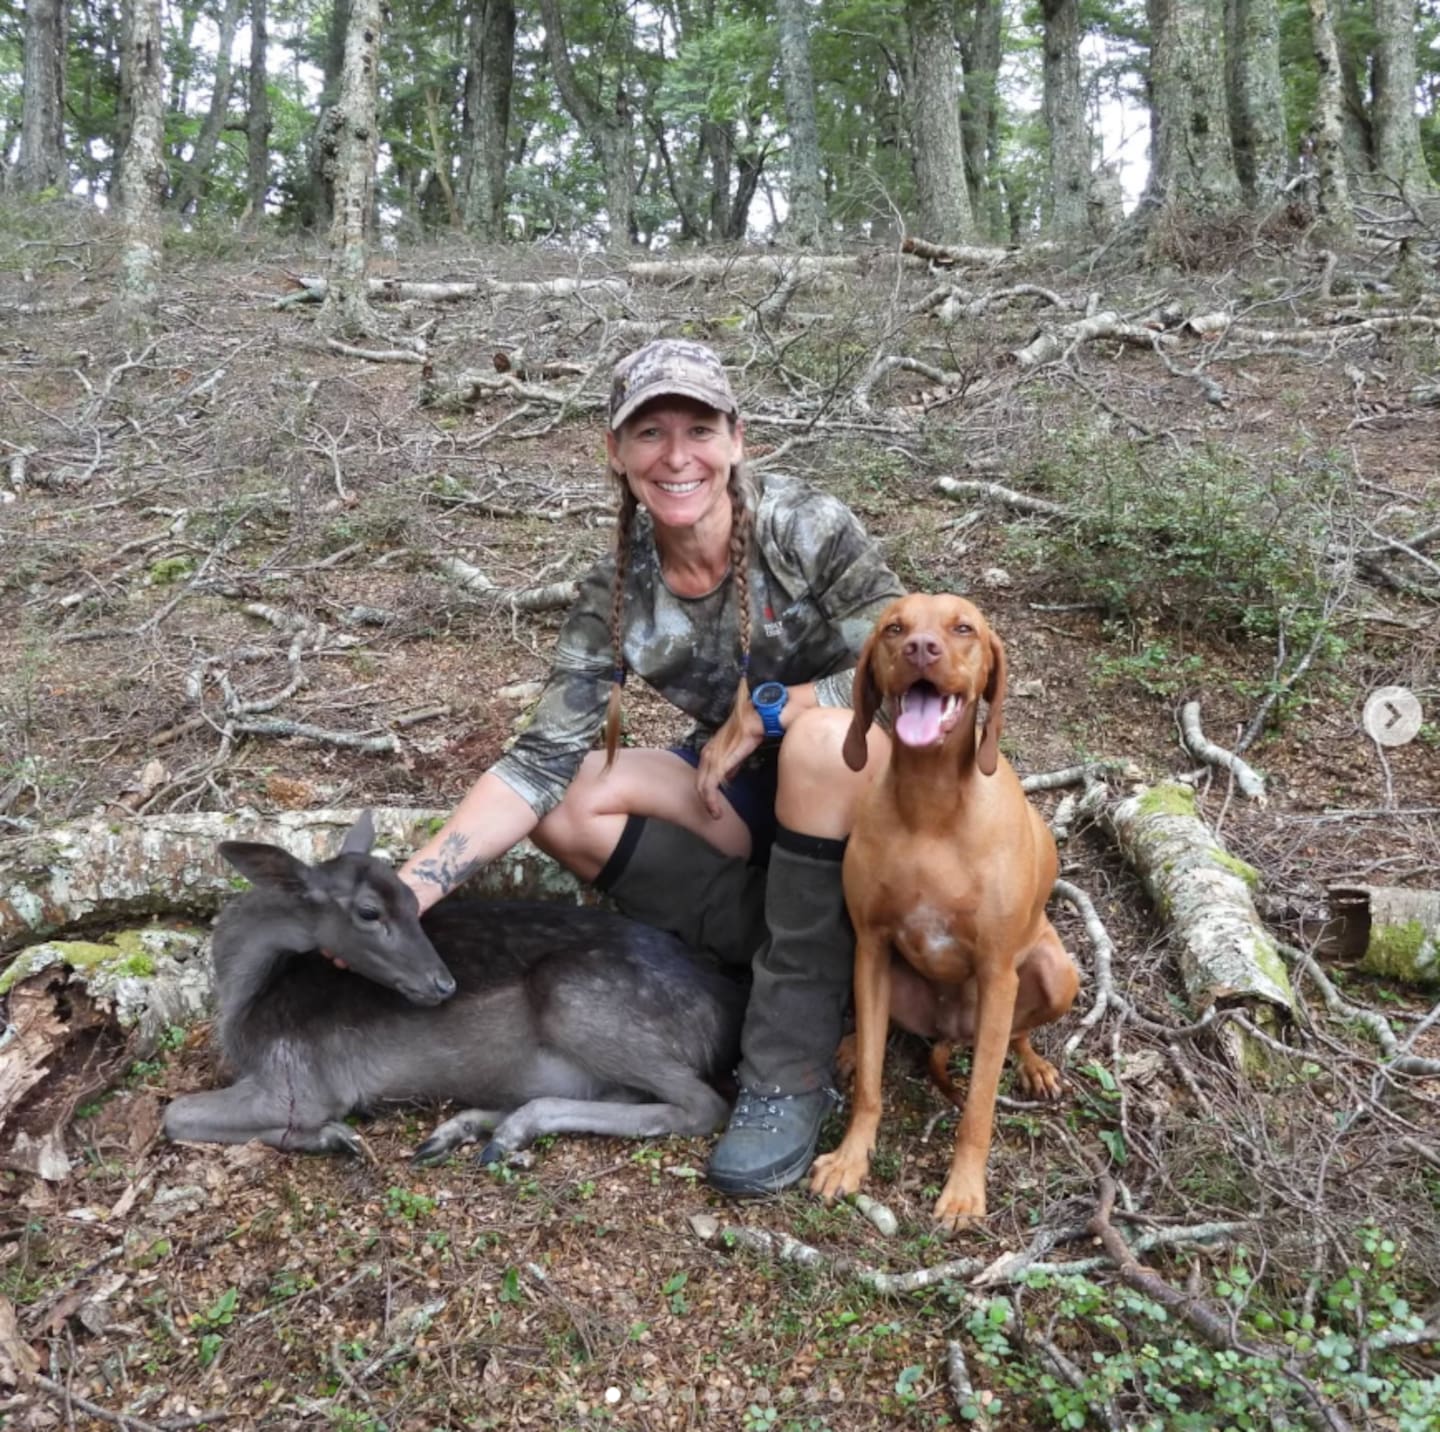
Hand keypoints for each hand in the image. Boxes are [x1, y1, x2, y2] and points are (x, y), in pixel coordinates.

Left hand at [695, 699, 765, 818]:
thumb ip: (732, 763)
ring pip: (703, 785)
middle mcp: (708, 752)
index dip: (706, 793)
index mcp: (711, 750)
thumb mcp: (739, 749)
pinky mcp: (721, 759)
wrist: (760, 715)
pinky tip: (716, 810)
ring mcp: (713, 756)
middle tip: (715, 815)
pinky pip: (711, 784)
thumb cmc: (753, 728)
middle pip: (699, 783)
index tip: (714, 806)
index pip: (703, 776)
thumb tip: (729, 777)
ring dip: (708, 803)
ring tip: (716, 815)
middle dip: (705, 801)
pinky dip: (711, 799)